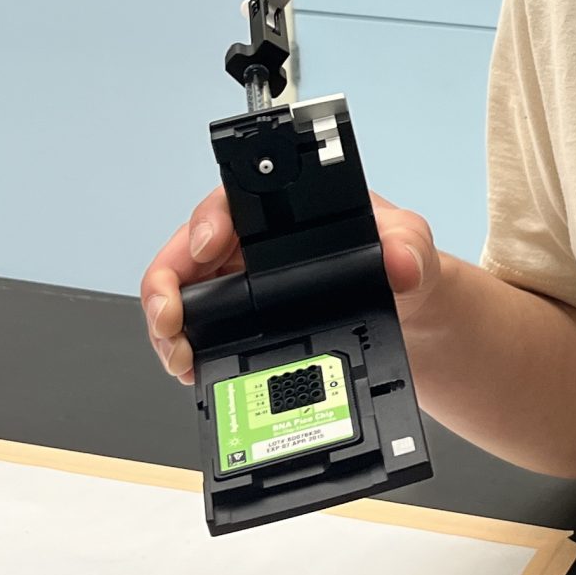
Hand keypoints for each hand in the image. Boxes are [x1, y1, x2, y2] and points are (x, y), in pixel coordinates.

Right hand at [139, 187, 443, 386]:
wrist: (404, 308)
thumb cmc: (394, 258)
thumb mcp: (409, 242)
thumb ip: (408, 245)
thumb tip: (400, 261)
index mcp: (279, 212)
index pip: (227, 203)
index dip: (206, 223)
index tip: (206, 248)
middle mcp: (249, 244)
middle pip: (185, 255)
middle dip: (166, 287)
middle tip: (170, 320)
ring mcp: (239, 286)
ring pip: (181, 297)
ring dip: (167, 327)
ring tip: (179, 356)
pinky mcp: (240, 324)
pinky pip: (198, 333)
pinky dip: (187, 352)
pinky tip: (193, 371)